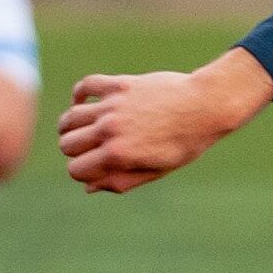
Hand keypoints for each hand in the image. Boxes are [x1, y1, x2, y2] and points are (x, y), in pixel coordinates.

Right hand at [58, 50, 272, 193]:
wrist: (206, 105)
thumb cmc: (185, 143)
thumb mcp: (157, 171)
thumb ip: (121, 181)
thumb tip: (88, 187)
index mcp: (118, 155)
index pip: (75, 170)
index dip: (82, 173)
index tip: (96, 168)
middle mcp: (110, 130)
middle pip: (67, 144)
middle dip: (75, 151)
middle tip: (92, 149)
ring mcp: (112, 106)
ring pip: (70, 118)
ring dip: (71, 126)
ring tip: (86, 129)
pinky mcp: (119, 85)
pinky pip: (85, 86)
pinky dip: (79, 94)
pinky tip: (87, 103)